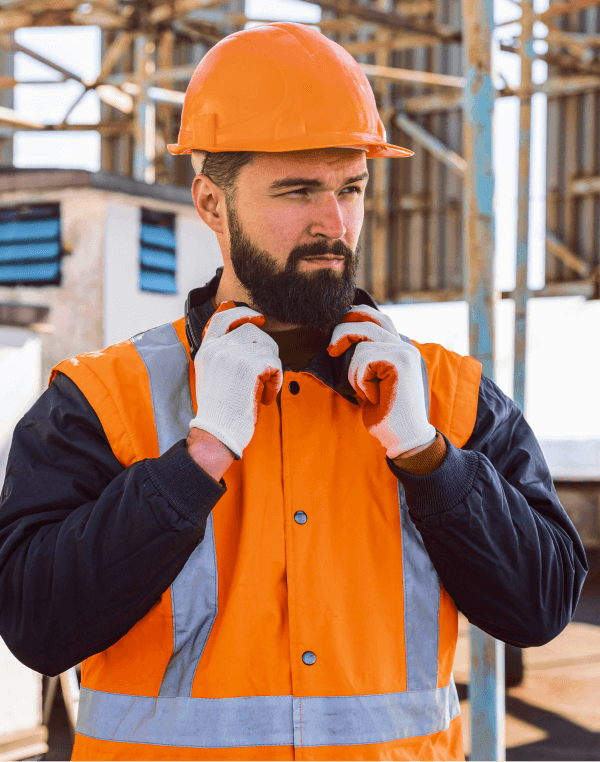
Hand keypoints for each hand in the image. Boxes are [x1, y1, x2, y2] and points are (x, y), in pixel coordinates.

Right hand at [189, 301, 282, 459]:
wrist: (216, 432)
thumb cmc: (219, 408)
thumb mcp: (212, 371)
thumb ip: (221, 345)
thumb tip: (228, 303)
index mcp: (207, 349)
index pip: (224, 318)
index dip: (243, 313)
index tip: (259, 318)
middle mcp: (218, 348)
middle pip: (253, 332)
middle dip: (266, 350)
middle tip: (265, 373)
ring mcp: (233, 355)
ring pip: (267, 348)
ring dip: (271, 369)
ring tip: (262, 389)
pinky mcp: (249, 366)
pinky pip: (274, 364)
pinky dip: (275, 382)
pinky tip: (265, 397)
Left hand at [327, 305, 435, 458]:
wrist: (404, 437)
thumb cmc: (385, 414)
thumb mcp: (371, 381)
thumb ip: (366, 360)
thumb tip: (342, 340)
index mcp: (401, 349)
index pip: (378, 319)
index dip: (357, 315)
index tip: (339, 325)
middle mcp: (405, 347)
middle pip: (368, 322)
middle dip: (344, 332)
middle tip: (331, 350)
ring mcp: (404, 352)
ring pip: (362, 347)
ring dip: (355, 374)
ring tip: (369, 393)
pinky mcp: (400, 361)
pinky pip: (364, 361)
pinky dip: (362, 381)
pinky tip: (376, 397)